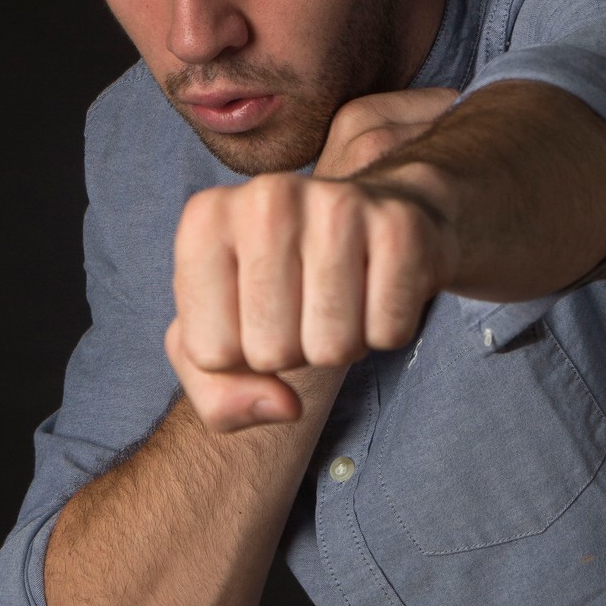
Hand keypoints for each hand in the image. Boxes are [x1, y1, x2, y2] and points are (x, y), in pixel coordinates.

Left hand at [166, 88, 457, 430]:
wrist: (376, 221)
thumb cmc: (284, 286)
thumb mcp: (224, 340)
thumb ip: (220, 396)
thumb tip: (283, 406)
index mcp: (206, 220)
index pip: (212, 354)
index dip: (241, 358)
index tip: (257, 315)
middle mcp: (266, 199)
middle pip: (272, 351)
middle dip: (295, 353)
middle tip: (306, 309)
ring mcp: (336, 204)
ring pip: (333, 346)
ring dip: (341, 345)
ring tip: (341, 300)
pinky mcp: (399, 225)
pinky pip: (388, 332)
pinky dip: (386, 332)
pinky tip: (377, 290)